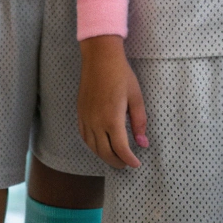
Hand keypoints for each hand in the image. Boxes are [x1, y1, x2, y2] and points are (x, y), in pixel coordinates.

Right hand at [78, 35, 147, 168]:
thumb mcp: (136, 97)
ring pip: (93, 147)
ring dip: (104, 156)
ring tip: (115, 157)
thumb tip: (143, 143)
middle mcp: (96, 123)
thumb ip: (139, 122)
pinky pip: (84, 137)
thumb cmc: (121, 75)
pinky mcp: (80, 113)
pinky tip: (100, 145)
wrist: (100, 58)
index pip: (121, 149)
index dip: (129, 160)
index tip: (137, 163)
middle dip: (117, 162)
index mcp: (112, 120)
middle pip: (105, 153)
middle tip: (126, 164)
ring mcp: (86, 119)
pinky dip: (92, 146)